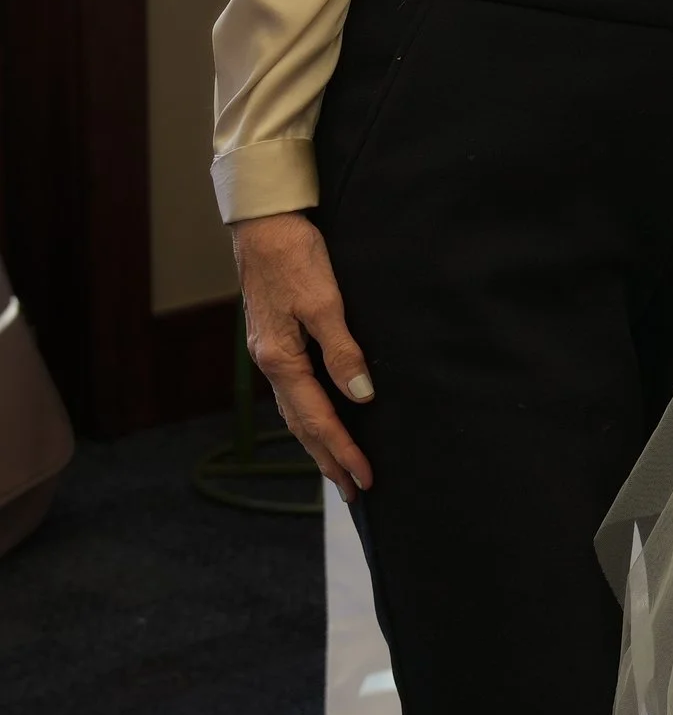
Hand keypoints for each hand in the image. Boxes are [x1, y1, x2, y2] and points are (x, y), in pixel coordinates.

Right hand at [232, 211, 373, 496]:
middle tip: (355, 490)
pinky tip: (319, 421)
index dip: (343, 450)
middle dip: (329, 459)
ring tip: (338, 468)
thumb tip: (361, 397)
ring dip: (318, 442)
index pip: (317, 418)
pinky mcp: (277, 341)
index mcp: (281, 359)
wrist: (264, 224)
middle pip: (303, 425)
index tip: (365, 477)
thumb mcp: (325, 301)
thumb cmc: (294, 256)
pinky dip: (308, 416)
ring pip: (296, 412)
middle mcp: (271, 363)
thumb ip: (343, 351)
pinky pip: (294, 392)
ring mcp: (271, 354)